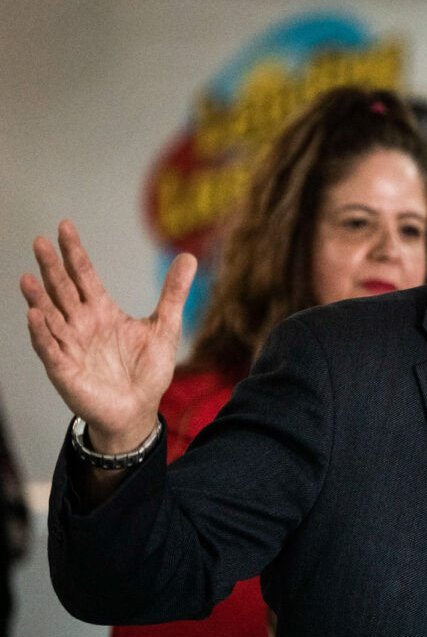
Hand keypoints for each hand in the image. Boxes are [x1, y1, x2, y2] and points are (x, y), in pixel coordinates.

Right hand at [19, 220, 194, 452]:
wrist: (139, 409)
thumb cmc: (147, 370)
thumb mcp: (165, 327)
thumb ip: (173, 293)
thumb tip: (189, 257)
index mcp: (102, 311)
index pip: (84, 275)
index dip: (74, 252)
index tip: (65, 226)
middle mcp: (81, 324)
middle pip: (63, 290)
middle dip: (52, 267)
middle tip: (40, 241)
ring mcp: (70, 346)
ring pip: (50, 317)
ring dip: (39, 299)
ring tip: (28, 277)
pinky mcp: (65, 369)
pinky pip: (51, 349)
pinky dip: (42, 333)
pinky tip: (36, 316)